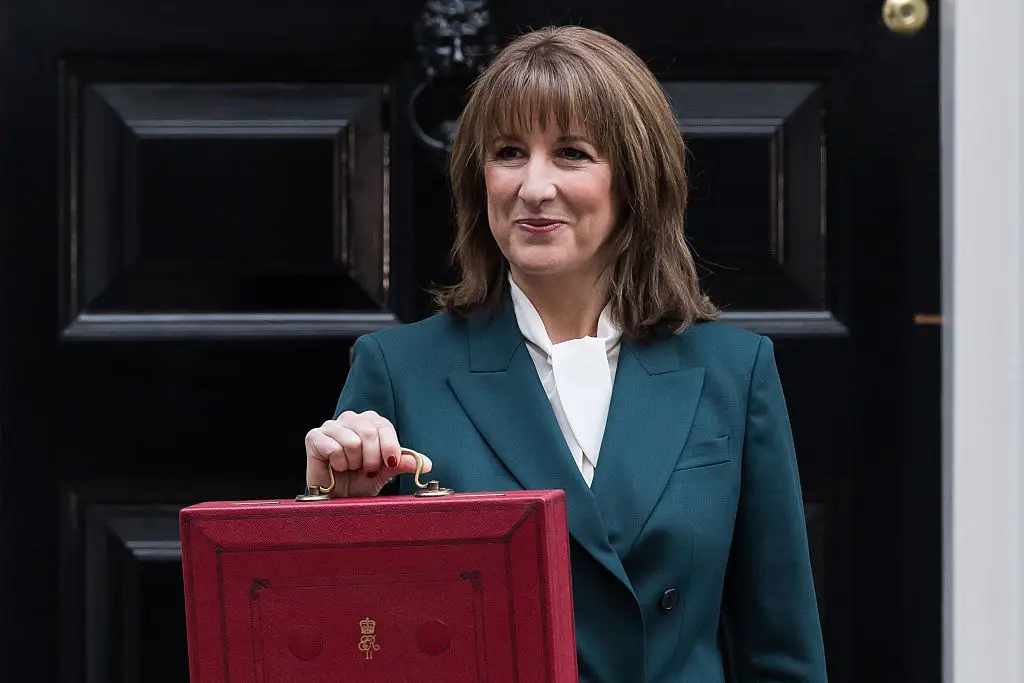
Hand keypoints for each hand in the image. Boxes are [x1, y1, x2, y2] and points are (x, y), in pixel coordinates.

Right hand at [304, 410, 430, 496]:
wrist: (337, 499)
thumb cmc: (359, 482)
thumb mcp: (385, 472)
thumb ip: (402, 463)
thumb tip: (426, 464)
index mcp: (370, 422)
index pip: (384, 426)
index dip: (389, 447)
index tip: (391, 463)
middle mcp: (351, 419)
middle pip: (369, 432)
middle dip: (371, 459)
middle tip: (366, 471)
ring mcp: (331, 426)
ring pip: (351, 441)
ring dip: (353, 463)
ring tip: (349, 468)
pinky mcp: (314, 436)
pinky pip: (333, 448)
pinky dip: (338, 463)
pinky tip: (335, 467)